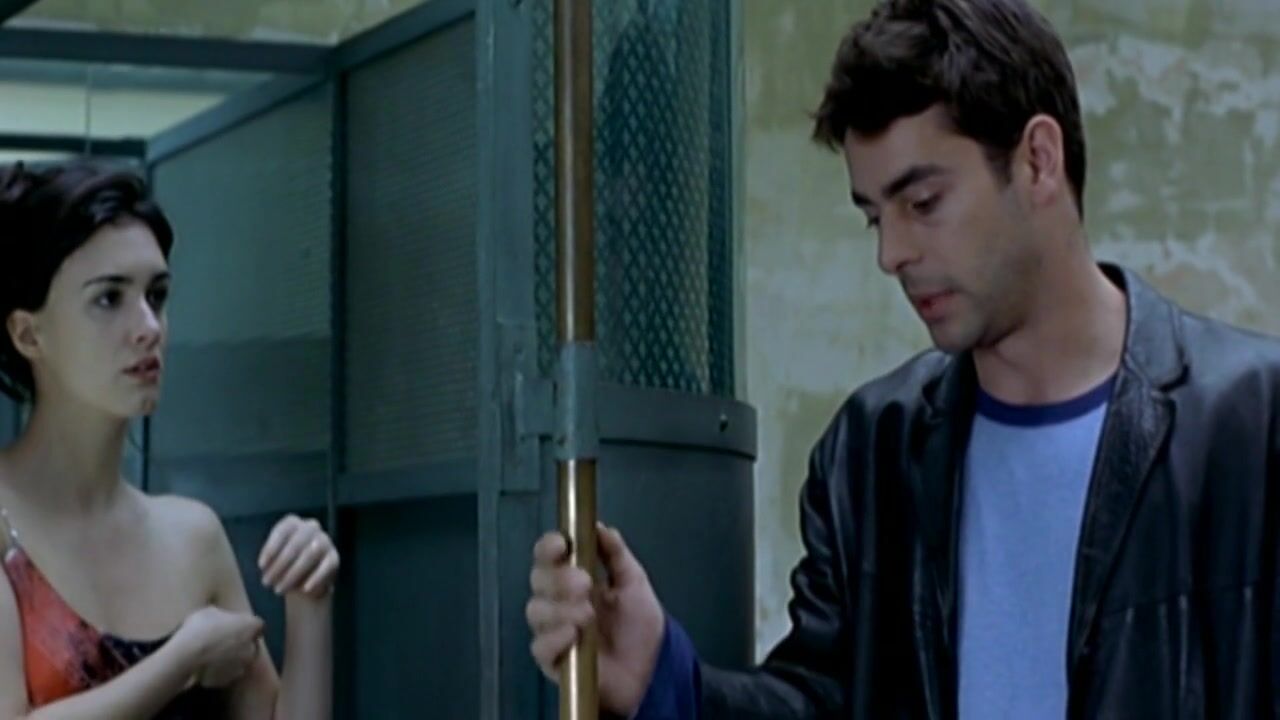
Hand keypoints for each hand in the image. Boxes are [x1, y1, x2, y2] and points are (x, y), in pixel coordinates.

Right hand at [173, 605, 263, 687]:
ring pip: (240, 662)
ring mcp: (243, 666)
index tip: (235, 627)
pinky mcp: (230, 680)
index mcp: (251, 626)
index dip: (246, 627)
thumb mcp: (209, 612)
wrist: (187, 655)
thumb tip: (222, 619)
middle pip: (251, 645)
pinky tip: (207, 668)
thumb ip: (223, 615)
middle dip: (241, 644)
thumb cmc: (200, 627)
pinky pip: (227, 675)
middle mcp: (253, 647)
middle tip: (223, 643)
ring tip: (213, 657)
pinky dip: (221, 672)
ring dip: (232, 659)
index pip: (257, 626)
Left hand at [257, 514, 339, 598]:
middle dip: (280, 564)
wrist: (305, 581)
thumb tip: (266, 567)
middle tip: (267, 582)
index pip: (283, 530)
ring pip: (311, 554)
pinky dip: (316, 578)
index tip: (261, 566)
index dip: (271, 548)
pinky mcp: (334, 558)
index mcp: (292, 524)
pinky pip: (326, 566)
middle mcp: (311, 527)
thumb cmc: (283, 566)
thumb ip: (269, 559)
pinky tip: (305, 590)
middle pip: (296, 543)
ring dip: (293, 573)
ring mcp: (325, 541)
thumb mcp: (272, 559)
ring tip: (280, 589)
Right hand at [526, 523, 665, 716]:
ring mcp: (553, 631)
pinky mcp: (554, 661)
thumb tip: (600, 526)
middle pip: (538, 580)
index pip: (548, 556)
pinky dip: (554, 638)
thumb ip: (616, 554)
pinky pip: (540, 647)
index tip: (563, 544)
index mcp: (572, 577)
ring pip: (536, 611)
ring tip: (588, 615)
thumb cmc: (639, 625)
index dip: (549, 546)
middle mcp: (558, 601)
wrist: (652, 669)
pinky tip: (573, 635)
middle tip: (585, 583)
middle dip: (559, 578)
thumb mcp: (634, 583)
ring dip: (560, 609)